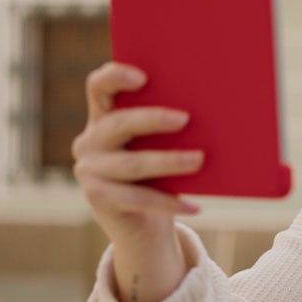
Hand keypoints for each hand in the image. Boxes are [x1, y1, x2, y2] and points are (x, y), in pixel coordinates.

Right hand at [71, 61, 202, 301]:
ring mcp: (89, 170)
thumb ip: (170, 126)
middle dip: (153, 119)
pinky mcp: (97, 198)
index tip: (144, 77)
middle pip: (120, 123)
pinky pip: (139, 199)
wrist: (142, 224)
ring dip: (168, 161)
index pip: (99, 86)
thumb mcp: (160, 146)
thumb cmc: (159, 174)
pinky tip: (196, 205)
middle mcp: (90, 140)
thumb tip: (212, 110)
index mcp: (103, 115)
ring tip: (199, 160)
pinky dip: (170, 202)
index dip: (116, 76)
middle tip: (185, 119)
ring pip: (132, 164)